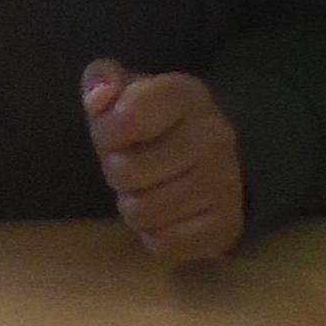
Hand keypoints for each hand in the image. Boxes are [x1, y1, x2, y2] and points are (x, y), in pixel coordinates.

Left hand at [82, 60, 245, 265]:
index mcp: (187, 95)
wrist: (217, 163)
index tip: (117, 134)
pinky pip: (164, 244)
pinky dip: (156, 235)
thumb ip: (103, 82)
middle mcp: (214, 135)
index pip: (128, 116)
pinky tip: (167, 215)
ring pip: (142, 213)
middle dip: (118, 173)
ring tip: (150, 190)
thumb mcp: (127, 94)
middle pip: (125, 172)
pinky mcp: (226, 225)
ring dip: (135, 207)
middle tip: (135, 167)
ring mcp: (225, 182)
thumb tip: (98, 95)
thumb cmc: (157, 126)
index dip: (107, 133)